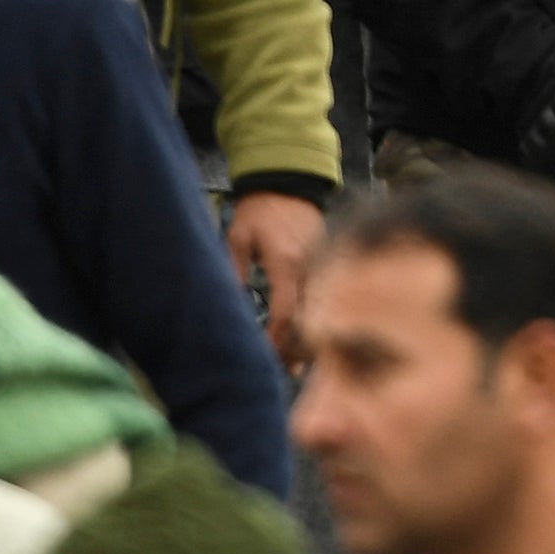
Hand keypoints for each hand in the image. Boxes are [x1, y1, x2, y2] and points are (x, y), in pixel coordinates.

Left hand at [227, 191, 323, 367]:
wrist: (288, 181)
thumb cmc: (258, 211)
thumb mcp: (237, 238)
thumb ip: (233, 273)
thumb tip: (226, 310)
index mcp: (286, 262)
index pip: (286, 314)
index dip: (275, 343)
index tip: (261, 360)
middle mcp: (311, 266)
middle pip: (310, 319)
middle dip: (295, 349)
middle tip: (277, 372)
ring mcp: (324, 264)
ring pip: (321, 312)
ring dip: (308, 339)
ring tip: (291, 365)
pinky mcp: (328, 262)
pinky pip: (324, 298)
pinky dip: (315, 321)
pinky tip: (306, 339)